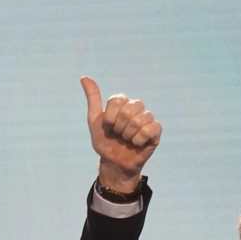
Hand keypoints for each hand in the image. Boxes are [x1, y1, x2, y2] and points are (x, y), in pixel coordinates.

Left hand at [81, 76, 160, 191]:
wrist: (114, 162)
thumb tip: (84, 77)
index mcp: (122, 102)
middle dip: (118, 128)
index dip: (109, 118)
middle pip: (127, 111)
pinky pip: (149, 130)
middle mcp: (136, 107)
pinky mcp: (156, 130)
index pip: (116, 101)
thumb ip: (93, 98)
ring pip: (138, 121)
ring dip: (128, 136)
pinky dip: (138, 140)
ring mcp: (147, 118)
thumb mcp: (94, 120)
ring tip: (127, 140)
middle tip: (118, 135)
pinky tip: (136, 144)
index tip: (107, 127)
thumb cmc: (105, 141)